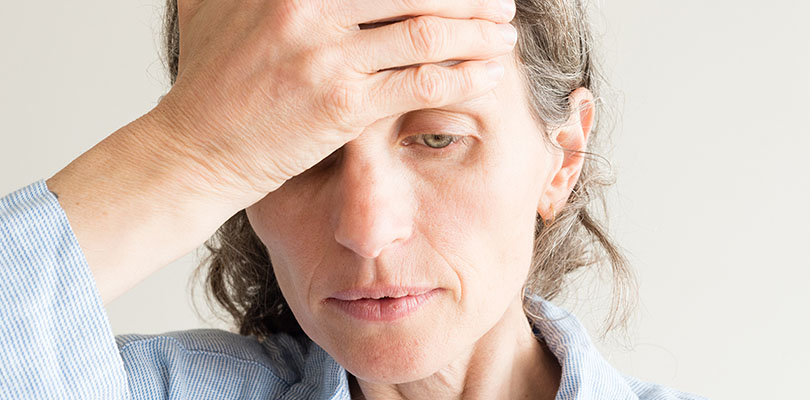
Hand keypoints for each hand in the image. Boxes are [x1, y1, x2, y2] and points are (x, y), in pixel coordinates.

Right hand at [153, 0, 517, 208]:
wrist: (192, 148)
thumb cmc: (209, 80)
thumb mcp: (214, 5)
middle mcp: (309, 8)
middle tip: (498, 2)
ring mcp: (326, 55)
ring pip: (426, 33)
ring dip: (477, 32)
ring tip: (504, 34)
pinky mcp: (341, 104)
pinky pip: (420, 83)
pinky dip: (463, 76)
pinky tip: (488, 74)